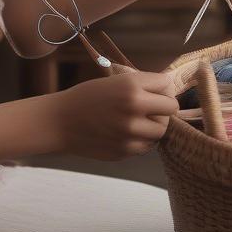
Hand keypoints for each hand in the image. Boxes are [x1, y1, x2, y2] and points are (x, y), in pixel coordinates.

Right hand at [51, 70, 179, 160]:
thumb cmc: (87, 97)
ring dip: (154, 125)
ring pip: (161, 130)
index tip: (154, 90)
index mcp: (131, 86)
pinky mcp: (126, 151)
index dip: (162, 88)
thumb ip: (142, 85)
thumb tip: (169, 89)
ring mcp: (131, 133)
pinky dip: (142, 140)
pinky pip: (146, 145)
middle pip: (171, 108)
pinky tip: (126, 132)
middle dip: (163, 107)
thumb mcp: (114, 81)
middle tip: (151, 107)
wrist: (60, 121)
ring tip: (138, 120)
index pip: (167, 85)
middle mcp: (134, 108)